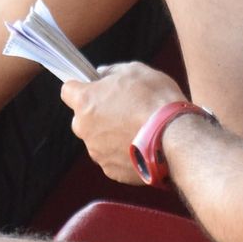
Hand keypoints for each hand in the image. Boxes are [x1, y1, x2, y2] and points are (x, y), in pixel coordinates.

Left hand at [62, 63, 185, 184]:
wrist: (175, 136)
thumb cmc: (155, 99)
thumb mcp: (135, 71)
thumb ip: (112, 72)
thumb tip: (102, 75)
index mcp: (85, 101)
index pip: (67, 90)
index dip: (80, 87)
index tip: (93, 87)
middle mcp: (84, 128)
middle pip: (83, 118)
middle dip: (97, 113)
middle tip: (123, 108)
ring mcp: (97, 152)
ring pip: (97, 139)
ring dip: (110, 134)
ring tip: (137, 128)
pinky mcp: (111, 170)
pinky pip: (111, 157)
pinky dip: (122, 152)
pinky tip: (141, 144)